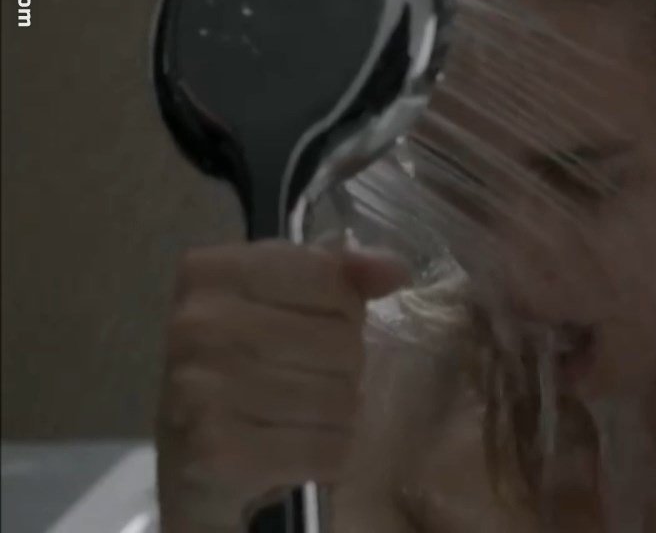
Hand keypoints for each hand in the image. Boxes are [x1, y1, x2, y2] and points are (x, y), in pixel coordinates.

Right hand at [155, 241, 410, 531]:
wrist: (184, 462)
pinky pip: (326, 448)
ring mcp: (202, 389)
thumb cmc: (242, 367)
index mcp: (210, 272)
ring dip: (338, 415)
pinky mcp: (218, 453)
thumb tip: (396, 270)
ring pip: (339, 397)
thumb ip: (338, 273)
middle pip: (341, 341)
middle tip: (307, 381)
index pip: (326, 275)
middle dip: (343, 367)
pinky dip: (328, 455)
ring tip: (303, 417)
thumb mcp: (280, 301)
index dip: (344, 307)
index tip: (316, 326)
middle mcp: (197, 324)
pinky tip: (298, 449)